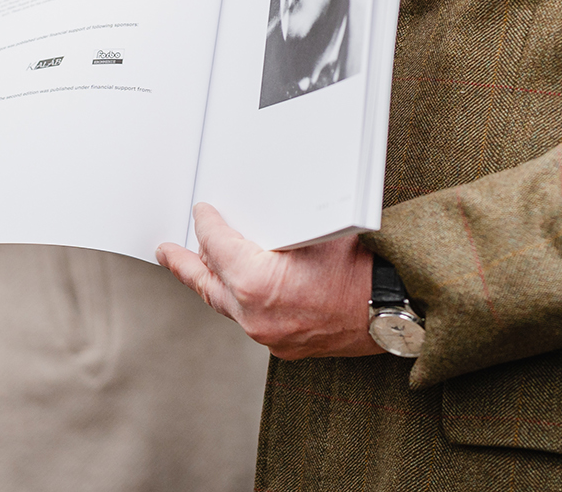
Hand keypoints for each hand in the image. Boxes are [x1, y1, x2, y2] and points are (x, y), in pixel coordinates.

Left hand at [156, 203, 379, 359]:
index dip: (207, 223)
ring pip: (228, 304)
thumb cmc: (363, 265)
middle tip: (166, 252)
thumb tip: (258, 213)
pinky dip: (241, 301)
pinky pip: (251, 320)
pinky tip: (242, 288)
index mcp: (255, 281)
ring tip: (197, 269)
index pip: (216, 244)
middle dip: (185, 265)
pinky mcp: (284, 347)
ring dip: (214, 282)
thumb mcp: (313, 228)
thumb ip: (276, 224)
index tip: (201, 212)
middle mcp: (254, 315)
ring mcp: (268, 336)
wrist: (395, 307)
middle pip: (208, 283)